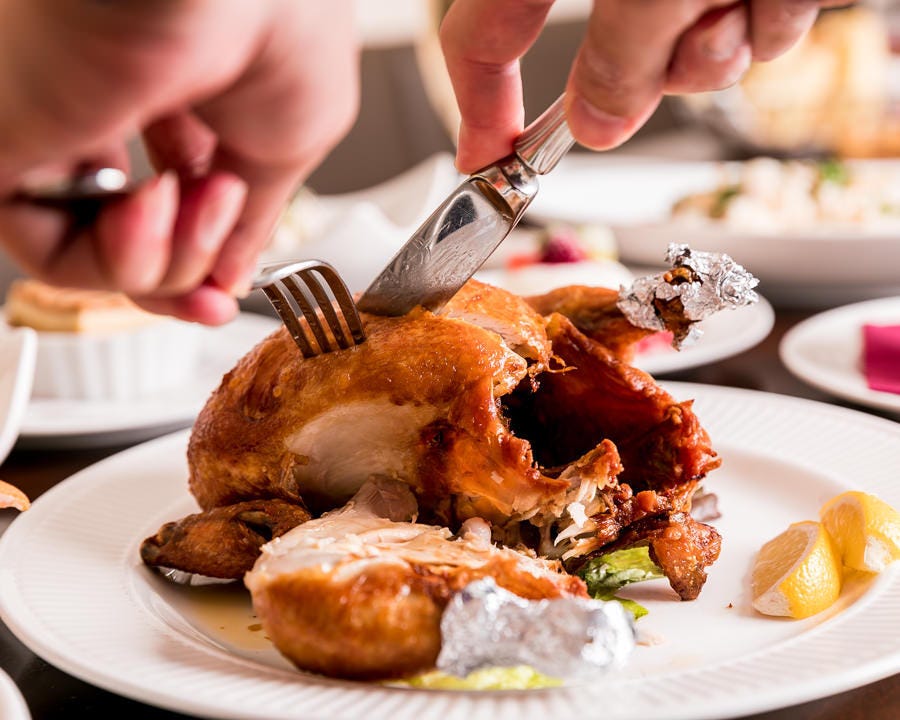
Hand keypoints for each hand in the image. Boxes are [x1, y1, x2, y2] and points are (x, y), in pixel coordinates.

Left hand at [0, 0, 358, 323]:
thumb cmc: (280, 20)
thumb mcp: (292, 145)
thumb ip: (254, 223)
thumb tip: (232, 278)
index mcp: (186, 95)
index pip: (178, 200)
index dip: (205, 261)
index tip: (225, 296)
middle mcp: (120, 105)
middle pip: (132, 237)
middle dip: (183, 282)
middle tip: (215, 293)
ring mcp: (66, 123)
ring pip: (96, 254)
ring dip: (166, 265)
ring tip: (201, 206)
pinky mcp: (14, 140)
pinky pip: (52, 250)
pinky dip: (115, 261)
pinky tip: (157, 207)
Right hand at [440, 0, 851, 172]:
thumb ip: (616, 61)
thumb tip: (595, 121)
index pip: (484, 32)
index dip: (478, 107)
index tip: (484, 161)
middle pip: (608, 50)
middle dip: (660, 68)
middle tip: (694, 45)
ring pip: (690, 45)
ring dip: (728, 45)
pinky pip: (746, 16)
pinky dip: (776, 10)